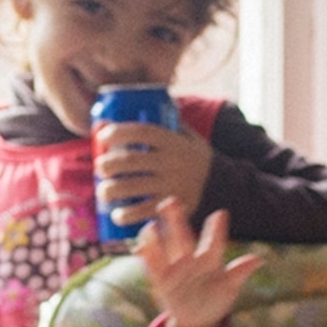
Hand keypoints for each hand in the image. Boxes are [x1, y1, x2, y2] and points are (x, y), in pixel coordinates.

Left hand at [94, 117, 214, 228]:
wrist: (226, 186)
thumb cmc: (196, 159)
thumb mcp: (188, 137)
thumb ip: (165, 126)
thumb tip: (131, 111)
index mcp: (174, 142)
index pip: (142, 132)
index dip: (119, 132)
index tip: (101, 135)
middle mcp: (173, 162)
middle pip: (132, 160)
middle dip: (109, 163)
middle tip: (100, 167)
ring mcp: (173, 185)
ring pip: (134, 187)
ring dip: (112, 190)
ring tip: (103, 191)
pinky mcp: (174, 207)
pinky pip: (146, 211)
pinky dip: (128, 215)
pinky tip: (117, 215)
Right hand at [135, 199, 262, 326]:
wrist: (198, 319)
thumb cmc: (217, 299)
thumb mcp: (229, 288)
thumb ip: (239, 273)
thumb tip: (259, 259)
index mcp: (210, 259)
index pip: (214, 242)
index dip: (216, 230)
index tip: (220, 215)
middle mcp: (190, 259)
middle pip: (183, 237)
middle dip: (176, 220)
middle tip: (171, 202)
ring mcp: (174, 268)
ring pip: (164, 248)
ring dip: (156, 237)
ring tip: (150, 226)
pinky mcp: (162, 280)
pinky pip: (153, 267)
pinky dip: (146, 256)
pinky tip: (139, 247)